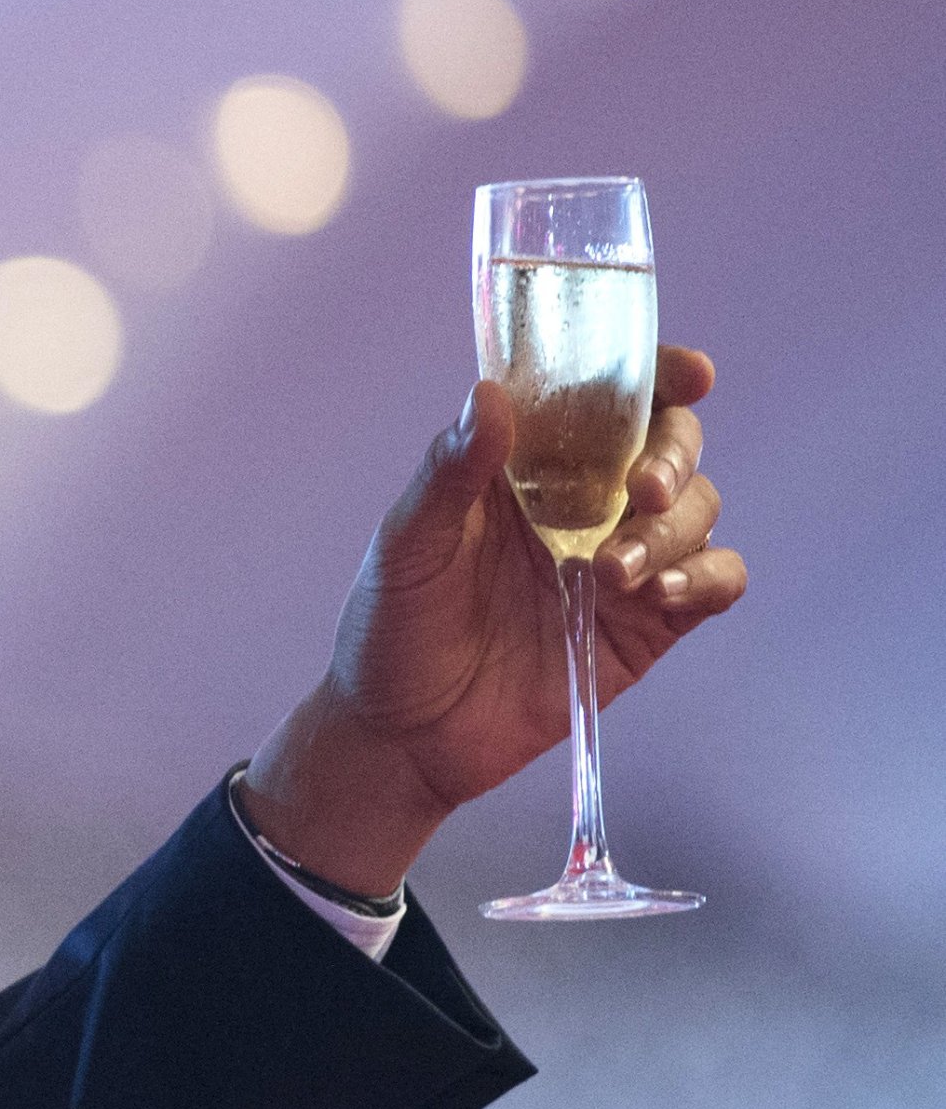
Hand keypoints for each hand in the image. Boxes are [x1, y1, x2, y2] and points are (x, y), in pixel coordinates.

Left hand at [241, 347, 746, 897]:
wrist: (404, 735)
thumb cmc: (394, 627)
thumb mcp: (408, 544)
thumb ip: (450, 473)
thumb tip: (490, 395)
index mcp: (528, 466)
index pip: (606, 399)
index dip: (657, 376)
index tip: (689, 374)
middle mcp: (584, 503)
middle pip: (670, 446)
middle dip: (675, 454)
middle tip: (643, 488)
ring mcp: (621, 561)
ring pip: (698, 509)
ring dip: (674, 527)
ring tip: (614, 571)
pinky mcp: (645, 625)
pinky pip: (714, 581)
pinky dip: (704, 577)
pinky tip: (655, 593)